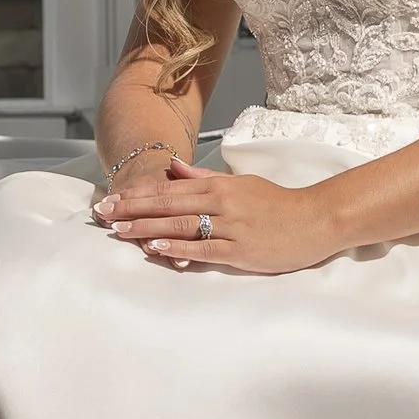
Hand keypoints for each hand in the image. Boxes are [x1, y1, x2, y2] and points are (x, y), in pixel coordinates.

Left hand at [92, 158, 340, 276]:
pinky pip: (204, 250)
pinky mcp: (241, 250)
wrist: (315, 219)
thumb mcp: (239, 183)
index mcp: (219, 186)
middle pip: (168, 205)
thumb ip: (203, 178)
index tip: (111, 200)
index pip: (169, 189)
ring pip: (181, 226)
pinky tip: (156, 248)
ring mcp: (231, 227)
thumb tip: (172, 167)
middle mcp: (222, 203)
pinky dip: (177, 249)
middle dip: (132, 210)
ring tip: (119, 231)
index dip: (137, 195)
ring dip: (147, 228)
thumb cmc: (277, 202)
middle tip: (103, 215)